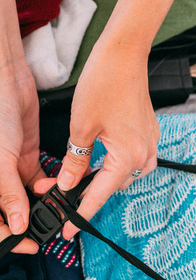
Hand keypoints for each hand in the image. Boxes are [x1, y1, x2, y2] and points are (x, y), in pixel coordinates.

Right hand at [0, 60, 45, 253]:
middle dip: (30, 218)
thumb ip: (8, 193)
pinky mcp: (26, 157)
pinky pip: (39, 179)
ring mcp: (11, 169)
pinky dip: (50, 184)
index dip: (9, 237)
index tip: (30, 244)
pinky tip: (59, 184)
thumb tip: (16, 225)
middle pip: (12, 211)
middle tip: (50, 221)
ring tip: (57, 199)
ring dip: (44, 200)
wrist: (8, 82)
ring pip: (28, 197)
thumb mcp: (1, 160)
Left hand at [56, 39, 158, 239]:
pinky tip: (102, 157)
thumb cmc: (105, 86)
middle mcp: (145, 152)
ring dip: (106, 178)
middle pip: (116, 185)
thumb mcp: (81, 129)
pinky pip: (135, 156)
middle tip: (61, 191)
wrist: (124, 56)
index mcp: (129, 156)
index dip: (81, 213)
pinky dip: (117, 162)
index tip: (68, 229)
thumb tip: (67, 184)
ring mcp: (150, 140)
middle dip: (88, 191)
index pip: (100, 194)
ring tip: (83, 177)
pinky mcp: (149, 130)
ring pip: (128, 173)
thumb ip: (75, 162)